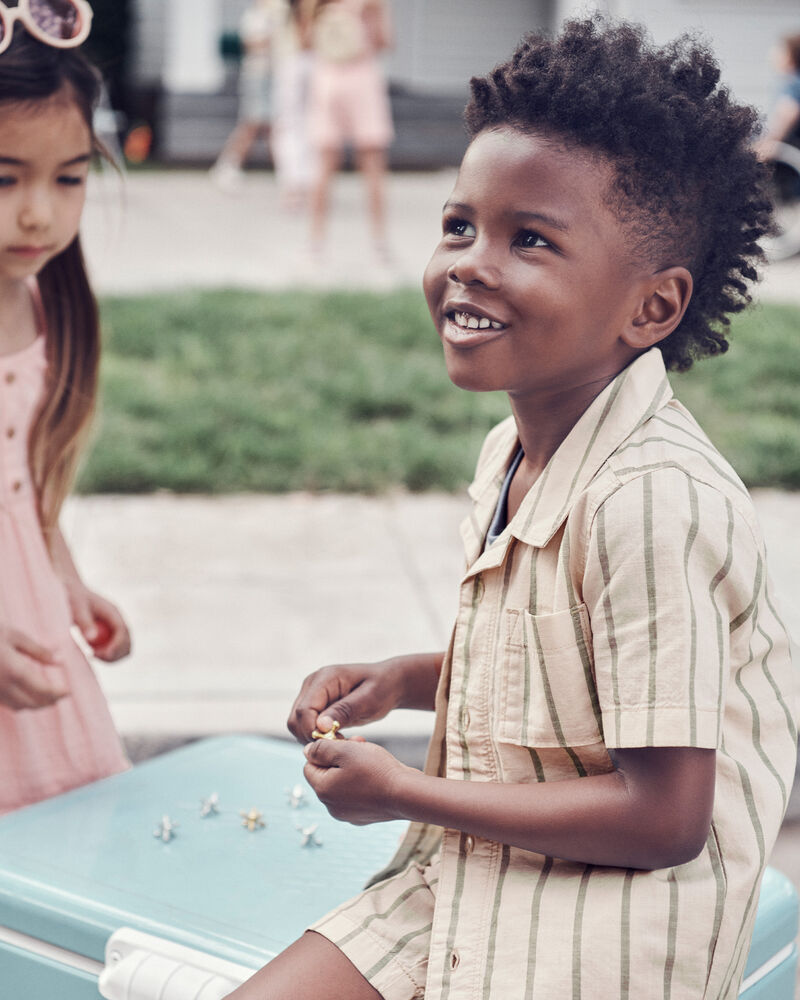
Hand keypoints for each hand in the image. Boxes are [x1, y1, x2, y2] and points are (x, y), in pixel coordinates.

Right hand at [0, 626, 67, 709]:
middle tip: (60, 695)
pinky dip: (20, 702)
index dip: (58, 693)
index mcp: (15, 670)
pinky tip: (25, 693)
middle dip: (49, 702)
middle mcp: (3, 686)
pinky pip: (6, 704)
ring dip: (35, 705)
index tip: (68, 691)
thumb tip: (60, 661)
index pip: (43, 690)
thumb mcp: (15, 636)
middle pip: (32, 703)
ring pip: (18, 707)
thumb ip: (38, 651)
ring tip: (47, 696)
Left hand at [69, 588, 131, 661]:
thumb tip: (92, 638)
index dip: (116, 646)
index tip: (100, 655)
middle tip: (93, 654)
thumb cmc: (72, 598)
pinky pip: (115, 650)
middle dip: (114, 654)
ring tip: (91, 652)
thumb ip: (85, 622)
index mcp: (113, 612)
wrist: (70, 592)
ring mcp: (115, 628)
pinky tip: (91, 650)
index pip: (122, 631)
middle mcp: (118, 620)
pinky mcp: (110, 634)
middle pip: (127, 643)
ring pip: (123, 650)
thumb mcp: (76, 608)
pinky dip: (105, 655)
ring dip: (110, 656)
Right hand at [287, 659, 404, 742]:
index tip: (335, 742)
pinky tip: (339, 738)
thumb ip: (344, 711)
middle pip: (296, 719)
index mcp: (324, 678)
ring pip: (298, 725)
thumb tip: (320, 726)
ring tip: (342, 741)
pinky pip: (306, 726)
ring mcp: (312, 695)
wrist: (388, 683)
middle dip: (313, 737)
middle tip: (340, 744)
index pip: (304, 710)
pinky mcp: (315, 705)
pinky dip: (318, 737)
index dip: (314, 731)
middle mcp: (312, 685)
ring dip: (315, 739)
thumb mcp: (368, 700)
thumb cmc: (382, 688)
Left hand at [303, 738, 410, 825]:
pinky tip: (377, 776)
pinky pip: (355, 795)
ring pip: (341, 784)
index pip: (309, 766)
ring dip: (351, 769)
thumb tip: (307, 751)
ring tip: (370, 759)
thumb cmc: (376, 770)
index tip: (343, 743)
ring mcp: (348, 814)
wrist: (406, 794)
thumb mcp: (345, 750)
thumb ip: (321, 749)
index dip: (324, 750)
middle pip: (326, 775)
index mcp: (323, 790)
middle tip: (359, 746)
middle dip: (339, 758)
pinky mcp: (363, 816)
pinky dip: (362, 783)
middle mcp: (331, 807)